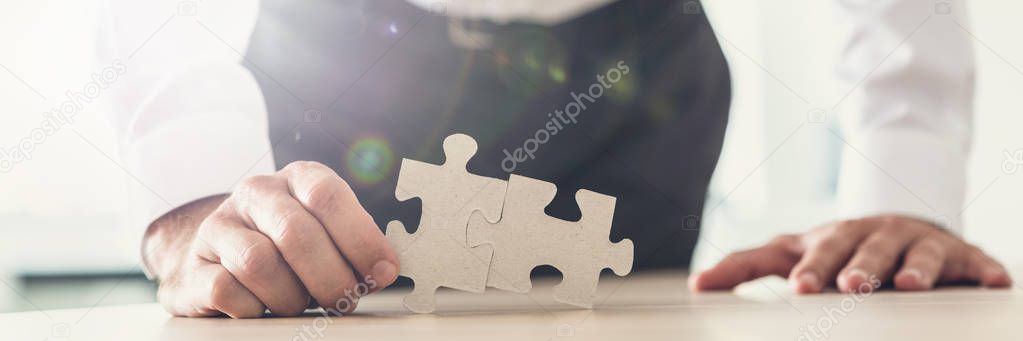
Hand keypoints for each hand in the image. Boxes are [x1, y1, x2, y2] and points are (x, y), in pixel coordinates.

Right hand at [143, 161, 398, 317]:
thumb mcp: (327, 232)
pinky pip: (227, 290)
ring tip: (301, 303)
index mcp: (297, 178)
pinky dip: (255, 309)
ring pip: (260, 263)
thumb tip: (386, 269)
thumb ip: (356, 244)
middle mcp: (256, 193)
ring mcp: (220, 227)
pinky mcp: (195, 266)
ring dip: (292, 296)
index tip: (384, 272)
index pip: (328, 195)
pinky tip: (264, 307)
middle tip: (346, 300)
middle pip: (296, 233)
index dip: (361, 237)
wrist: (218, 256)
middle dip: (331, 277)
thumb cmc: (289, 247)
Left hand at [690, 215, 1011, 293]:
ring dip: (915, 268)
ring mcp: (919, 242)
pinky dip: (985, 270)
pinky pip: (975, 262)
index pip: (820, 252)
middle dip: (858, 267)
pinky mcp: (960, 255)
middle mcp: (877, 235)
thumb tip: (696, 285)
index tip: (800, 289)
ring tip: (909, 286)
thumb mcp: (792, 252)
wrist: (897, 223)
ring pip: (919, 253)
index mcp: (836, 236)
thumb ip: (746, 267)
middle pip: (867, 249)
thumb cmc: (837, 248)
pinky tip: (996, 281)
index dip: (812, 268)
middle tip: (849, 288)